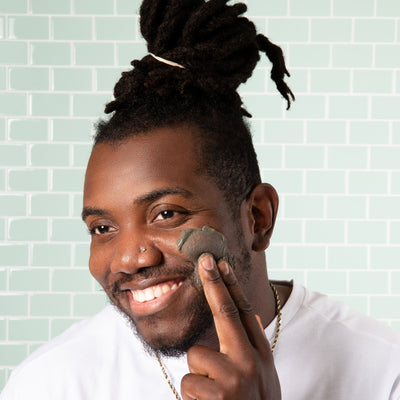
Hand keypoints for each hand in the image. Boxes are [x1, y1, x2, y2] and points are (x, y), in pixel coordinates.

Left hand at [181, 254, 280, 399]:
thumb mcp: (262, 376)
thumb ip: (250, 347)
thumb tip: (247, 313)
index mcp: (260, 354)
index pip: (244, 312)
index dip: (230, 285)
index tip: (220, 263)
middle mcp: (251, 360)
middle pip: (227, 312)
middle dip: (214, 282)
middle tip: (206, 259)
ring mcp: (236, 377)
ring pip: (196, 356)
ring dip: (198, 376)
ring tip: (214, 395)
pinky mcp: (219, 395)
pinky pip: (188, 381)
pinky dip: (193, 396)